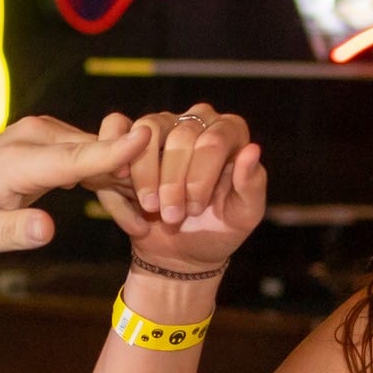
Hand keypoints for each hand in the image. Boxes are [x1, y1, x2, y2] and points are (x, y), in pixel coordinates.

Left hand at [0, 113, 149, 255]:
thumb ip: (12, 233)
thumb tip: (47, 229)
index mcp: (17, 161)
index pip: (72, 156)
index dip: (110, 150)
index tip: (145, 138)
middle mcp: (34, 138)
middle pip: (97, 155)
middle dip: (131, 182)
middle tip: (159, 219)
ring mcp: (44, 134)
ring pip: (99, 155)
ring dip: (125, 184)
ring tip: (146, 221)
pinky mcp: (51, 140)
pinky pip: (90, 156)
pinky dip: (110, 178)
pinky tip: (128, 208)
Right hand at [87, 105, 265, 273]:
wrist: (179, 252)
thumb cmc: (217, 230)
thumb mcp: (243, 216)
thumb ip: (252, 185)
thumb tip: (252, 150)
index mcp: (231, 133)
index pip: (215, 140)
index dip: (201, 177)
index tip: (194, 209)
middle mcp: (200, 120)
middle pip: (182, 136)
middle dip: (173, 183)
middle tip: (172, 216)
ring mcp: (166, 124)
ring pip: (149, 130)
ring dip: (147, 174)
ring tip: (150, 206)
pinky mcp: (134, 137)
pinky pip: (119, 131)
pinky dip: (121, 161)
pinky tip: (124, 184)